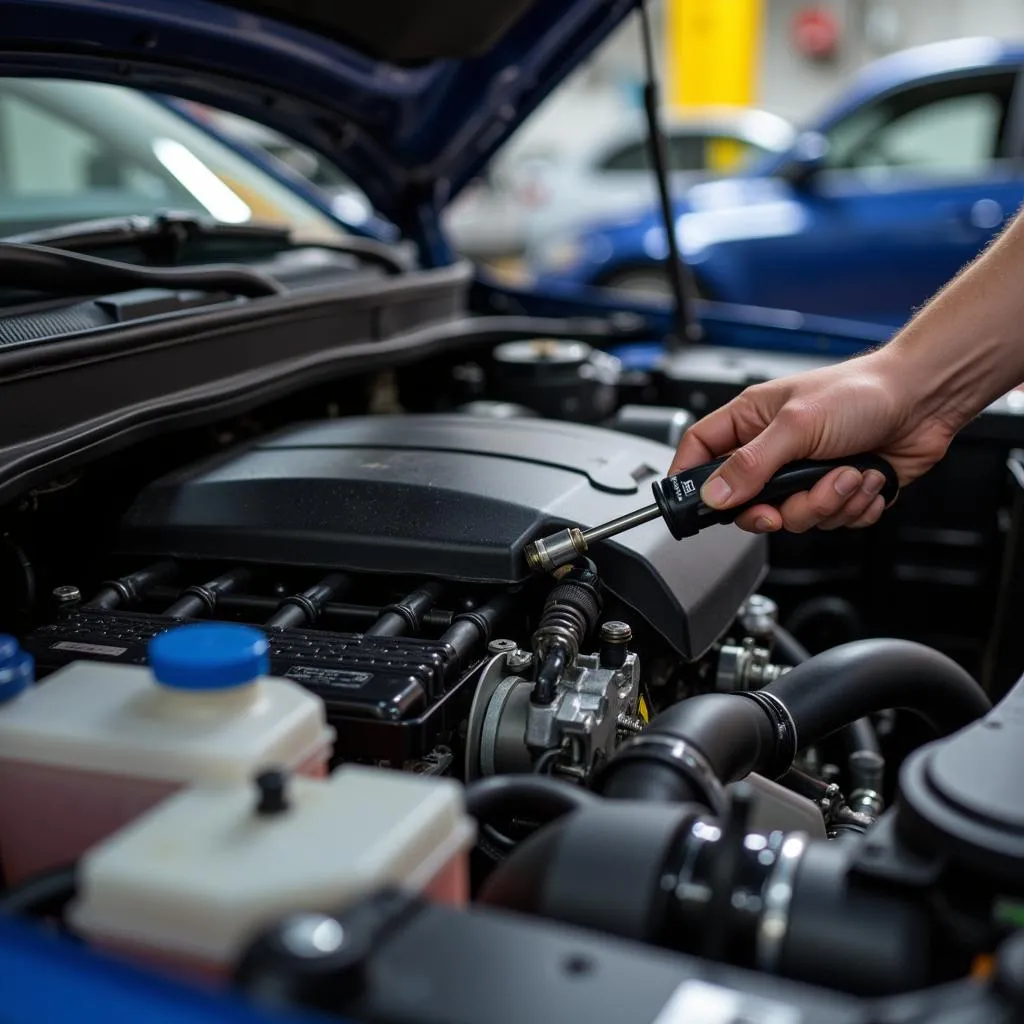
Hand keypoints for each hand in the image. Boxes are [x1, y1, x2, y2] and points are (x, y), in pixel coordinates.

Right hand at [669, 351, 958, 532]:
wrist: (925, 399)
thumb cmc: (863, 392)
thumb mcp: (797, 425)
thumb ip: (751, 464)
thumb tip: (716, 494)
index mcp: (752, 421)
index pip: (700, 452)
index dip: (689, 480)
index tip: (693, 506)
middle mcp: (775, 450)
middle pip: (747, 502)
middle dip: (776, 509)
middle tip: (784, 506)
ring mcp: (805, 474)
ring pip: (793, 517)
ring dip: (827, 503)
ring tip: (847, 473)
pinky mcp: (837, 491)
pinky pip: (832, 522)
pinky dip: (854, 507)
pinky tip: (865, 478)